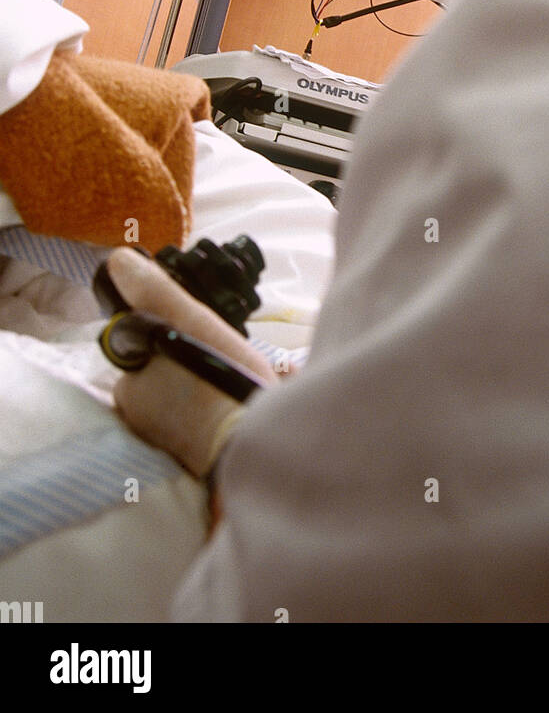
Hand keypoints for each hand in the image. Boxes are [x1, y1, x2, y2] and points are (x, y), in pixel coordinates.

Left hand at [106, 246, 277, 477]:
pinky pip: (201, 421)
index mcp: (128, 391)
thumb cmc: (218, 379)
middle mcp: (140, 424)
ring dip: (203, 384)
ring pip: (183, 398)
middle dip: (188, 359)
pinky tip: (236, 400)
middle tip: (221, 354)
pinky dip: (214, 409)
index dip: (170, 332)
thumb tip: (118, 259)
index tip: (197, 332)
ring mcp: (168, 446)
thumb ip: (153, 291)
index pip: (142, 348)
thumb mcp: (185, 322)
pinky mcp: (197, 460)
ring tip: (233, 376)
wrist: (259, 444)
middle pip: (164, 372)